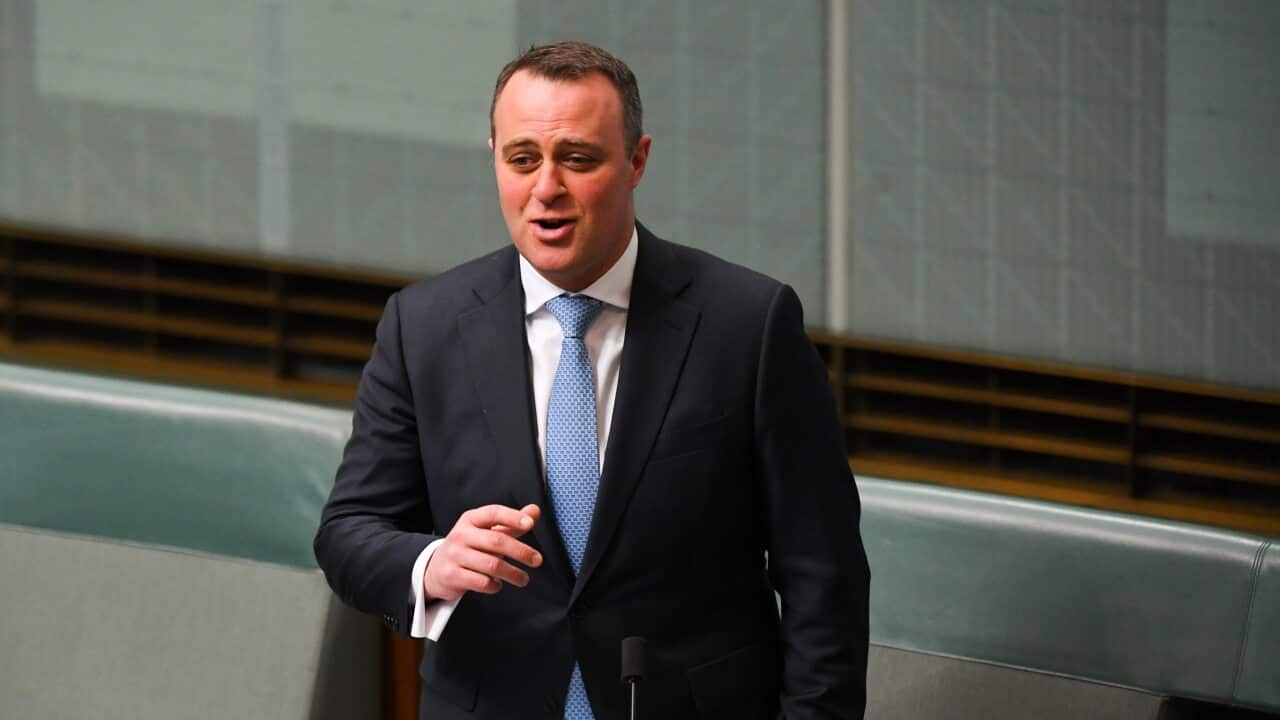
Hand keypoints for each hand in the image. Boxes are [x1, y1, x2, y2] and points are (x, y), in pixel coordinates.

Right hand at [423, 504, 542, 601]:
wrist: (435, 569)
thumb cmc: (469, 547)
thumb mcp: (486, 531)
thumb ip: (511, 523)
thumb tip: (535, 511)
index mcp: (471, 519)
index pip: (493, 513)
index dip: (512, 517)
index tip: (530, 524)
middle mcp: (461, 534)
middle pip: (497, 541)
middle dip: (521, 552)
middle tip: (537, 560)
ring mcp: (454, 555)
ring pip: (492, 565)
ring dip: (513, 573)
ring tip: (523, 579)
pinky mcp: (451, 575)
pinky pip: (481, 582)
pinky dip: (494, 585)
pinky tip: (497, 585)